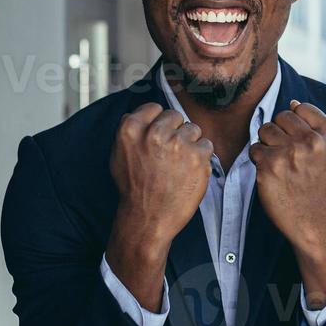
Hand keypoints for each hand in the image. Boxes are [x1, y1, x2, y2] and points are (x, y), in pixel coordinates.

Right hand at [107, 103, 211, 309]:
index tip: (159, 137)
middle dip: (175, 132)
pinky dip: (202, 158)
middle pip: (176, 116)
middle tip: (169, 155)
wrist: (148, 218)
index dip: (158, 122)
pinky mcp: (198, 156)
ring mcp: (178, 143)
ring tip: (178, 165)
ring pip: (193, 129)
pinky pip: (207, 145)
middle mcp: (155, 132)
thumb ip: (132, 130)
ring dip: (190, 144)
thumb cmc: (134, 188)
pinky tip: (189, 172)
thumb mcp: (119, 154)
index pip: (154, 108)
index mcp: (131, 128)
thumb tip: (147, 114)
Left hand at [250, 102, 325, 305]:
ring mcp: (290, 153)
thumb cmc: (323, 185)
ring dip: (268, 144)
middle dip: (280, 132)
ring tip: (280, 163)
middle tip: (288, 155)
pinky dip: (259, 160)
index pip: (301, 108)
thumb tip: (293, 103)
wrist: (314, 221)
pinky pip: (255, 149)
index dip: (296, 124)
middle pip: (281, 116)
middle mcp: (312, 141)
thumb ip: (319, 126)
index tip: (299, 143)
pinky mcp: (269, 166)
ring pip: (265, 129)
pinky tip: (272, 174)